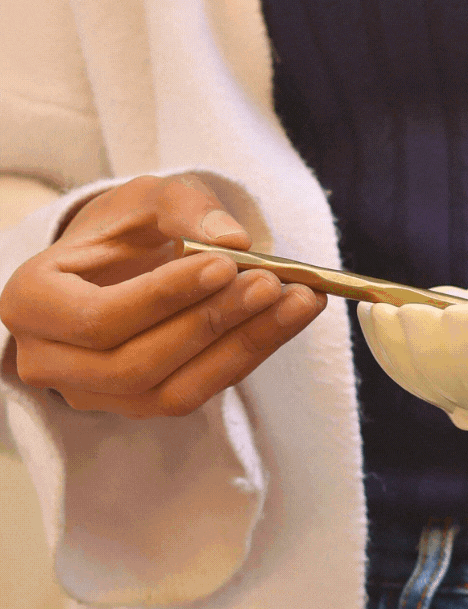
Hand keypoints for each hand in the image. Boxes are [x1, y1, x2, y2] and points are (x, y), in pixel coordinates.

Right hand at [0, 172, 325, 417]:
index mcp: (32, 301)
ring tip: (295, 300)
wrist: (114, 266)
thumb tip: (233, 241)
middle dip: (209, 323)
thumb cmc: (121, 231)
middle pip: (134, 363)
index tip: (224, 265)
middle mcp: (48, 360)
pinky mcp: (136, 408)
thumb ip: (183, 206)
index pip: (97, 318)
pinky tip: (288, 319)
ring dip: (240, 346)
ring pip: (169, 391)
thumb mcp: (143, 199)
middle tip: (271, 283)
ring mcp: (91, 394)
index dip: (162, 297)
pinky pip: (195, 394)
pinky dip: (246, 357)